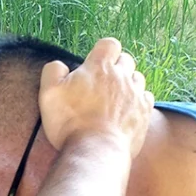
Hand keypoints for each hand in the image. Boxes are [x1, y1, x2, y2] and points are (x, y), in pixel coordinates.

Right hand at [38, 37, 153, 158]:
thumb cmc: (70, 122)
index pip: (109, 44)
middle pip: (126, 60)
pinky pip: (147, 98)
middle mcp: (121, 76)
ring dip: (128, 83)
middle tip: (102, 82)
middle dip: (116, 66)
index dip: (103, 51)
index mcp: (99, 67)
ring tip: (115, 97)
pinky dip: (138, 100)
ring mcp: (136, 95)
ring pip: (138, 78)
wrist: (96, 151)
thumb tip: (59, 66)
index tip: (94, 63)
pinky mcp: (144, 113)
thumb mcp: (49, 93)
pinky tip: (127, 110)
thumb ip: (53, 71)